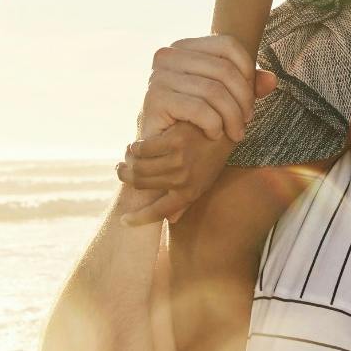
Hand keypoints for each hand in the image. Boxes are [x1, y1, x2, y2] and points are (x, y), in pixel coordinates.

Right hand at [115, 125, 238, 224]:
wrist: (228, 129)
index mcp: (188, 194)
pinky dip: (137, 145)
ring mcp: (179, 161)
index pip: (157, 213)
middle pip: (141, 184)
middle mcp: (182, 180)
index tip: (124, 221)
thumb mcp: (204, 182)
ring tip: (128, 154)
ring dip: (130, 160)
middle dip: (126, 177)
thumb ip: (186, 201)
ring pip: (139, 165)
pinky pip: (144, 147)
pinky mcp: (175, 141)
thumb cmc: (212, 156)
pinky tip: (137, 143)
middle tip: (122, 170)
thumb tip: (171, 221)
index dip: (138, 220)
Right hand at [133, 36, 266, 144]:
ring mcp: (158, 76)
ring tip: (236, 133)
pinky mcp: (155, 99)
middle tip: (246, 122)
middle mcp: (167, 56)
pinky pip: (199, 109)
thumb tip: (272, 79)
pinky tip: (214, 135)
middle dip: (243, 100)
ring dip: (232, 117)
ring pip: (214, 91)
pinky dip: (214, 125)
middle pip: (224, 70)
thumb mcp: (226, 100)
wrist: (163, 152)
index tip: (252, 99)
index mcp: (183, 47)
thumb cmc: (196, 121)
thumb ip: (248, 86)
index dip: (247, 71)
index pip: (228, 45)